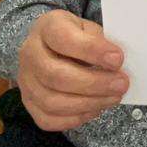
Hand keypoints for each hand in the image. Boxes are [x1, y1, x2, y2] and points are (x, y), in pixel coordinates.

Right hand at [16, 10, 129, 131]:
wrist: (50, 46)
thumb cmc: (74, 36)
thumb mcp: (88, 28)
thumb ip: (100, 42)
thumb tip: (116, 65)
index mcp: (46, 27)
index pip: (63, 38)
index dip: (92, 50)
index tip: (118, 59)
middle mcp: (30, 54)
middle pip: (56, 75)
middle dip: (94, 83)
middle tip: (121, 84)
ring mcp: (26, 81)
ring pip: (52, 101)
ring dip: (89, 103)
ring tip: (113, 98)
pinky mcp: (29, 103)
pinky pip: (49, 119)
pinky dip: (75, 118)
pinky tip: (95, 108)